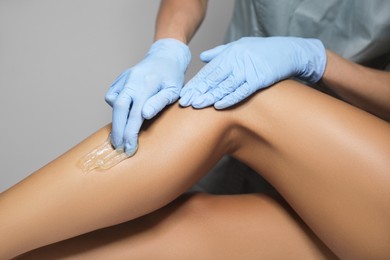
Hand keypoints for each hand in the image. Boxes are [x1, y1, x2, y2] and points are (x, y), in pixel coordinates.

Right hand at [105, 38, 190, 153]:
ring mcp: (124, 78)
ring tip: (120, 135)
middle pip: (119, 109)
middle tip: (119, 147)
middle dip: (118, 131)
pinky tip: (123, 114)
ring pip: (113, 102)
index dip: (130, 133)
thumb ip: (160, 102)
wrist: (165, 56)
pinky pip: (112, 95)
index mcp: (147, 84)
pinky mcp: (120, 78)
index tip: (130, 148)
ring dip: (115, 120)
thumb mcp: (174, 90)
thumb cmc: (172, 76)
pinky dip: (114, 107)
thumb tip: (145, 115)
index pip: (135, 113)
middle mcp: (132, 80)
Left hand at [179, 36, 325, 108]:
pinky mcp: (259, 79)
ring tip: (197, 106)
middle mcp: (236, 61)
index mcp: (229, 54)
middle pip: (213, 79)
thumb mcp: (239, 45)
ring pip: (225, 86)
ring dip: (210, 97)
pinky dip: (230, 99)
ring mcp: (248, 70)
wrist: (288, 51)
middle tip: (185, 102)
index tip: (184, 94)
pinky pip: (242, 91)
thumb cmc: (261, 49)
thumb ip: (219, 52)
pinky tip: (218, 106)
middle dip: (198, 91)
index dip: (195, 83)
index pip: (208, 71)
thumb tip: (202, 57)